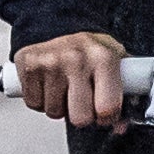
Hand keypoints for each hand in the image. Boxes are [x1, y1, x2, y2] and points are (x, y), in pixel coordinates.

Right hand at [14, 27, 128, 128]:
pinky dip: (40, 100)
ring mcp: (50, 62)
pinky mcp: (28, 66)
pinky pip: (34, 104)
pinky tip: (48, 84)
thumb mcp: (115, 63)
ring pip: (54, 112)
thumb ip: (125, 95)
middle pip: (80, 118)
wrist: (57, 25)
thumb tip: (120, 127)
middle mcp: (77, 59)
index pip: (107, 108)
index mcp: (104, 58)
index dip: (106, 118)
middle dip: (81, 115)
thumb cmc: (89, 51)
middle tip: (81, 100)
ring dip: (59, 106)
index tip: (103, 112)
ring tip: (63, 87)